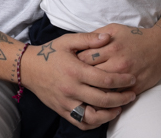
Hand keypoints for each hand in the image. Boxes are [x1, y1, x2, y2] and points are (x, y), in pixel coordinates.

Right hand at [21, 32, 135, 129]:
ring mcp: (66, 102)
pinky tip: (103, 115)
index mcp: (75, 70)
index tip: (131, 79)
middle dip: (122, 98)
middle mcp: (71, 89)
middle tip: (132, 94)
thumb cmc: (50, 53)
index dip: (122, 81)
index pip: (105, 80)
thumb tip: (108, 37)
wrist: (28, 67)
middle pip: (103, 100)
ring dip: (110, 114)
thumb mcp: (67, 41)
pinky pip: (81, 122)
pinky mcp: (62, 110)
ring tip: (119, 107)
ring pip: (93, 116)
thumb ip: (88, 39)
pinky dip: (95, 122)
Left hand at [78, 23, 160, 93]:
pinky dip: (106, 98)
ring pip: (102, 89)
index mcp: (110, 48)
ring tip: (83, 88)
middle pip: (91, 75)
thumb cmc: (134, 37)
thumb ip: (95, 36)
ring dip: (91, 90)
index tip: (70, 64)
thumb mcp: (113, 29)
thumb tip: (79, 44)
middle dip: (80, 77)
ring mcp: (127, 78)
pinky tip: (97, 97)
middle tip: (73, 78)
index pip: (84, 58)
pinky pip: (116, 98)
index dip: (74, 61)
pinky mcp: (135, 89)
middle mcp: (118, 63)